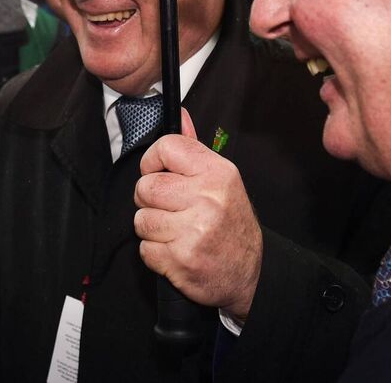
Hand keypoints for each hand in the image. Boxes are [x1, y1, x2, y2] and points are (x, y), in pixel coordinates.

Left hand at [133, 109, 262, 319]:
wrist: (249, 276)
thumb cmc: (231, 225)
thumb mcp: (221, 181)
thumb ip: (194, 150)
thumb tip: (180, 114)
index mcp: (217, 173)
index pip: (166, 147)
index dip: (153, 161)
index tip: (159, 173)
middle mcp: (207, 198)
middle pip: (146, 186)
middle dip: (150, 200)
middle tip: (169, 209)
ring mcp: (194, 230)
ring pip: (141, 219)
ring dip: (152, 228)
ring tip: (175, 232)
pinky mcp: (182, 259)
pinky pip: (145, 248)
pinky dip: (155, 253)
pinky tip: (175, 251)